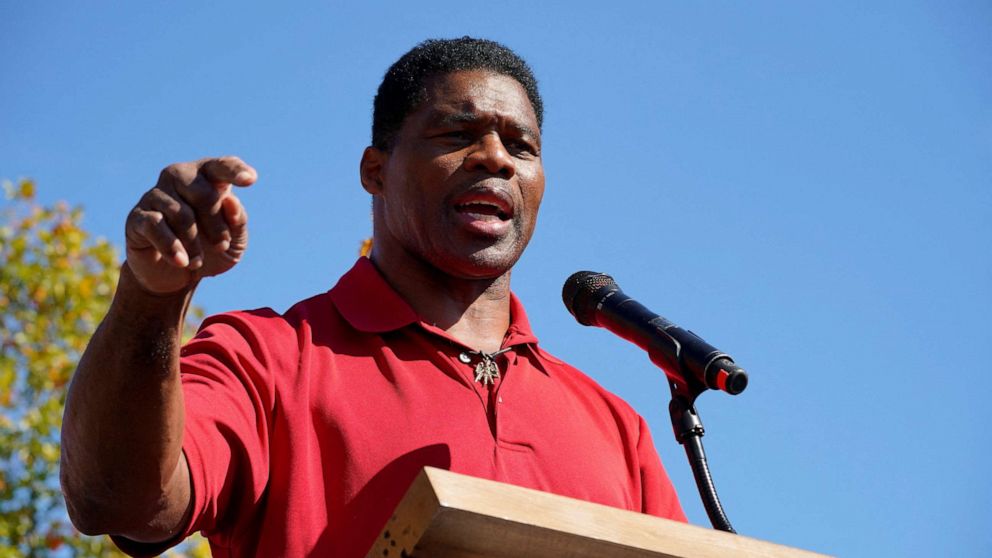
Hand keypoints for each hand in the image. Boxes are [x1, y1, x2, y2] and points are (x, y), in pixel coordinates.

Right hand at [125, 157, 256, 293]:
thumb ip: (238, 221)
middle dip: (216, 225)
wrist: (176, 277)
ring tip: (198, 260)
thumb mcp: (234, 242)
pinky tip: (181, 261)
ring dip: (195, 243)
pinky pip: (156, 226)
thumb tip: (230, 201)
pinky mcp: (138, 216)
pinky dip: (172, 247)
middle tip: (221, 245)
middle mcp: (179, 177)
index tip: (251, 180)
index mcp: (207, 177)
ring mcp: (156, 195)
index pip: (222, 166)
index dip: (236, 171)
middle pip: (203, 194)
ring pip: (181, 214)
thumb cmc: (210, 251)